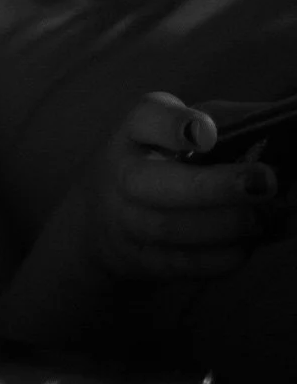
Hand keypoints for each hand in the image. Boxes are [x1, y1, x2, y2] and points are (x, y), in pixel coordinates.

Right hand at [50, 91, 279, 285]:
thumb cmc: (166, 164)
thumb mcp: (188, 134)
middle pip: (150, 183)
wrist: (105, 218)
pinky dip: (222, 256)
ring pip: (167, 227)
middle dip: (211, 187)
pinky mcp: (140, 258)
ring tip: (263, 217)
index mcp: (138, 131)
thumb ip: (236, 126)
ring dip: (224, 225)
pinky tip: (249, 243)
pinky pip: (180, 263)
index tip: (206, 132)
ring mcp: (125, 220)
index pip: (147, 120)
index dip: (174, 127)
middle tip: (264, 184)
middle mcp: (122, 174)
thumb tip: (295, 127)